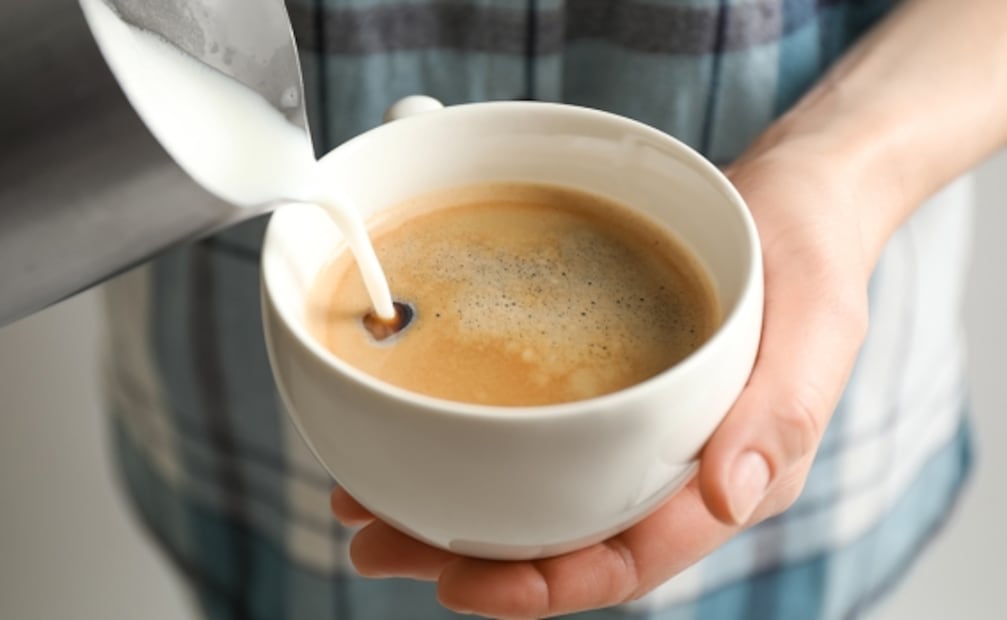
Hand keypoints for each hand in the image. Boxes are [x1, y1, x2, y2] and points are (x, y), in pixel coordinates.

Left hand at [330, 140, 872, 617]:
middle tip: (374, 542)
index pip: (631, 558)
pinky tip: (416, 432)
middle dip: (469, 558)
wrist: (795, 200)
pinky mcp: (609, 392)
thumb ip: (779, 413)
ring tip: (367, 503)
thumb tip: (731, 496)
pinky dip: (474, 443)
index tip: (460, 583)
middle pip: (564, 540)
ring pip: (538, 495)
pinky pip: (539, 434)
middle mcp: (674, 469)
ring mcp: (638, 432)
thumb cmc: (810, 258)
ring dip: (454, 509)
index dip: (545, 586)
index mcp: (731, 476)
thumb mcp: (818, 323)